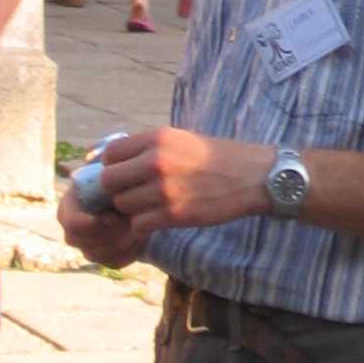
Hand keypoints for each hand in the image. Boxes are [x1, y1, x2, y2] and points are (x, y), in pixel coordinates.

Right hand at [58, 184, 147, 266]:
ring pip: (103, 255)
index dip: (96, 224)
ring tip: (140, 224)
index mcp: (68, 210)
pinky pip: (115, 262)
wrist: (133, 198)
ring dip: (125, 240)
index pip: (74, 225)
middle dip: (114, 233)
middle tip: (133, 221)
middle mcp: (72, 232)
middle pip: (87, 245)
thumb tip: (103, 173)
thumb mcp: (113, 178)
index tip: (114, 216)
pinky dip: (131, 251)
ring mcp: (86, 247)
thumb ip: (107, 179)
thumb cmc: (120, 183)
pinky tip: (141, 235)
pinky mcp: (103, 258)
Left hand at [97, 127, 272, 238]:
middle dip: (117, 190)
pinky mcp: (174, 214)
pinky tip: (162, 217)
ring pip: (123, 205)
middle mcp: (157, 161)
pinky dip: (146, 224)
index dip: (112, 166)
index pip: (110, 154)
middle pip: (108, 182)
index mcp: (158, 138)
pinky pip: (139, 224)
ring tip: (153, 205)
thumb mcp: (182, 139)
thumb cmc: (218, 157)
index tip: (122, 175)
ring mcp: (164, 189)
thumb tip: (108, 160)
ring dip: (133, 209)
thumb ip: (148, 149)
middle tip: (133, 193)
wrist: (254, 176)